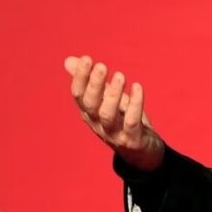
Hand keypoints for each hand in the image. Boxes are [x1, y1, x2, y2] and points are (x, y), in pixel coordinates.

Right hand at [64, 55, 164, 171]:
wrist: (142, 152)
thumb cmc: (122, 120)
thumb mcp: (106, 100)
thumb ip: (90, 81)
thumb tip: (70, 60)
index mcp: (89, 113)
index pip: (78, 95)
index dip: (80, 78)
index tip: (86, 59)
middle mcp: (97, 124)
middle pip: (90, 105)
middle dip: (94, 84)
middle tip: (101, 65)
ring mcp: (114, 133)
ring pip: (108, 115)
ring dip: (113, 95)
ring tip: (120, 75)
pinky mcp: (132, 139)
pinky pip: (132, 122)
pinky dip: (135, 104)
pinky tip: (138, 87)